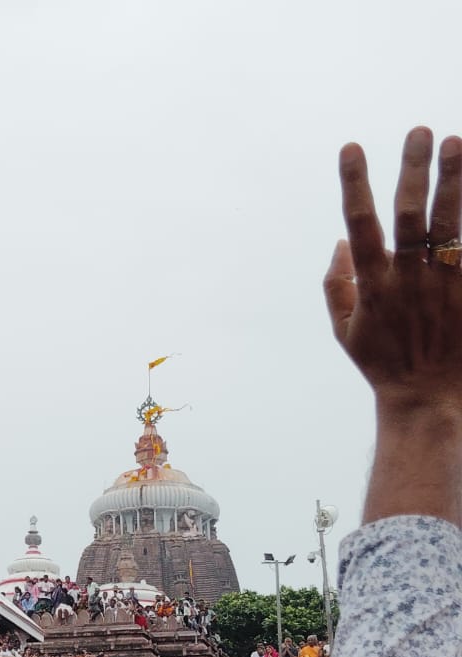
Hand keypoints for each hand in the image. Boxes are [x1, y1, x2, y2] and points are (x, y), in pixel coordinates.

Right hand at [325, 128, 461, 409]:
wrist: (428, 397)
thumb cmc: (383, 364)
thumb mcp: (345, 330)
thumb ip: (336, 285)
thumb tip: (340, 243)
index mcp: (373, 284)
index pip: (360, 222)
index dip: (354, 182)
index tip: (351, 147)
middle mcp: (407, 277)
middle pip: (410, 212)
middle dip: (413, 169)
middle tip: (420, 130)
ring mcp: (442, 283)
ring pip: (448, 221)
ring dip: (453, 179)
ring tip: (457, 142)